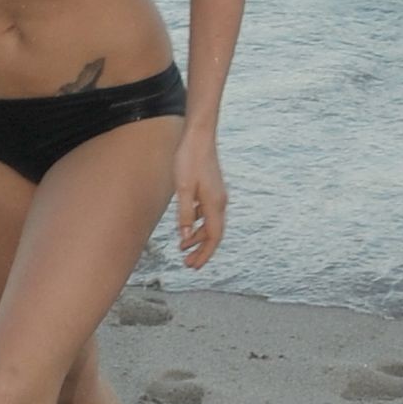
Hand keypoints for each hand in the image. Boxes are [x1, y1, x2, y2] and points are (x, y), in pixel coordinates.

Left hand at [174, 134, 226, 269]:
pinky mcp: (211, 189)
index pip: (213, 237)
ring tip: (183, 248)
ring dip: (198, 237)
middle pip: (214, 233)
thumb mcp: (182, 188)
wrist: (199, 137)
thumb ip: (184, 213)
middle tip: (188, 264)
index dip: (205, 253)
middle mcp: (219, 202)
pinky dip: (197, 224)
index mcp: (214, 204)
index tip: (194, 266)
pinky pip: (207, 213)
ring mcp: (217, 195)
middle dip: (201, 250)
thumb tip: (184, 236)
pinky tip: (186, 226)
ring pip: (210, 223)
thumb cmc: (189, 160)